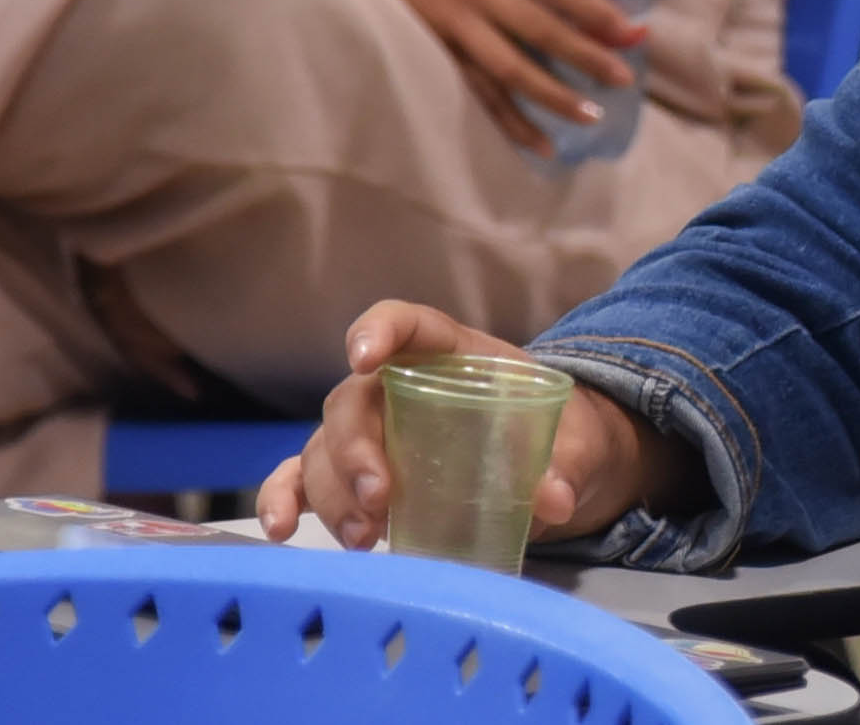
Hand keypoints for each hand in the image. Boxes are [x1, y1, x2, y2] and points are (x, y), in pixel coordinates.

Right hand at [258, 301, 696, 550]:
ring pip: (323, 449)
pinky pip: (302, 481)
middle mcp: (400, 387)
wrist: (555, 468)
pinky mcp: (357, 476)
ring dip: (331, 492)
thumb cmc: (559, 434)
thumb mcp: (578, 442)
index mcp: (454, 354)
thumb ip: (569, 463)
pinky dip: (285, 500)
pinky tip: (281, 531)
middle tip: (379, 499)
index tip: (365, 357)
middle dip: (355, 449)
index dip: (380, 331)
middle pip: (353, 401)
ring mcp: (372, 432)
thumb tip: (554, 499)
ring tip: (362, 536)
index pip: (406, 323)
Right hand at [352, 0, 639, 152]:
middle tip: (622, 79)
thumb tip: (610, 17)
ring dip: (551, 95)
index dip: (597, 10)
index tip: (633, 35)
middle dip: (584, 56)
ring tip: (589, 116)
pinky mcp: (437, 53)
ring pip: (508, 67)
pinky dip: (509, 120)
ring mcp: (453, 24)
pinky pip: (478, 93)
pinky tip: (539, 142)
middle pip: (537, 28)